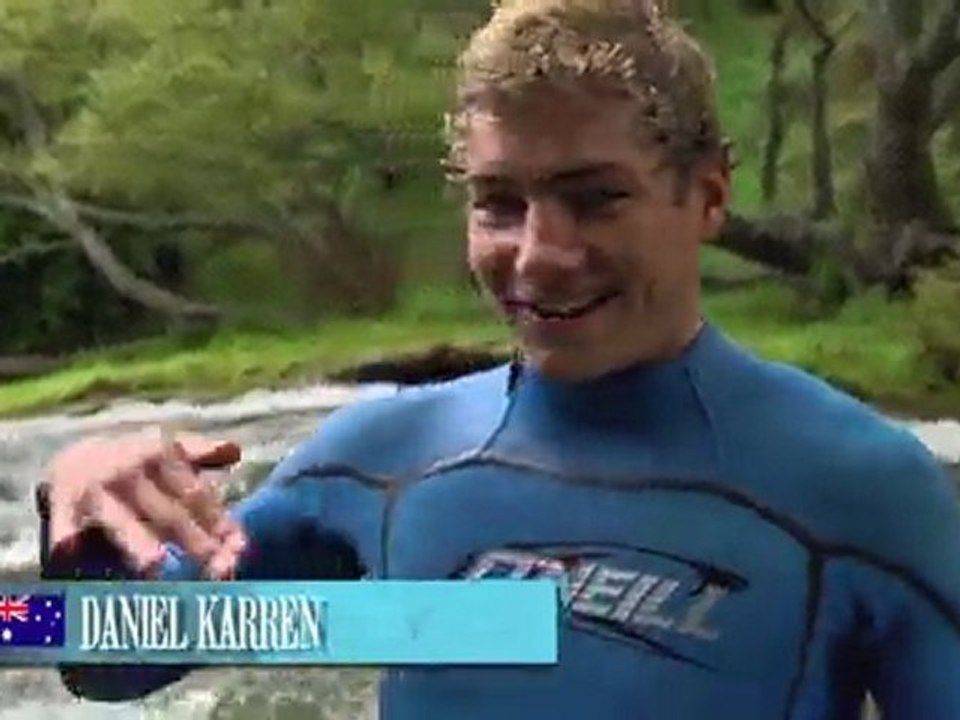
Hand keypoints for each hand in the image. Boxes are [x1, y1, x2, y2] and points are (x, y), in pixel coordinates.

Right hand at [44, 427, 245, 579]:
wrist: (72, 458)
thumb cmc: (136, 462)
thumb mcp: (168, 451)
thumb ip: (203, 455)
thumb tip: (235, 451)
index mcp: (161, 455)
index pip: (197, 495)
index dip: (219, 522)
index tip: (240, 549)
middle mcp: (131, 471)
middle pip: (169, 515)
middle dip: (194, 542)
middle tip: (218, 570)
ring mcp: (97, 490)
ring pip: (122, 521)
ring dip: (137, 542)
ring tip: (155, 563)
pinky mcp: (63, 506)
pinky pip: (65, 525)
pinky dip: (65, 536)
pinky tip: (69, 551)